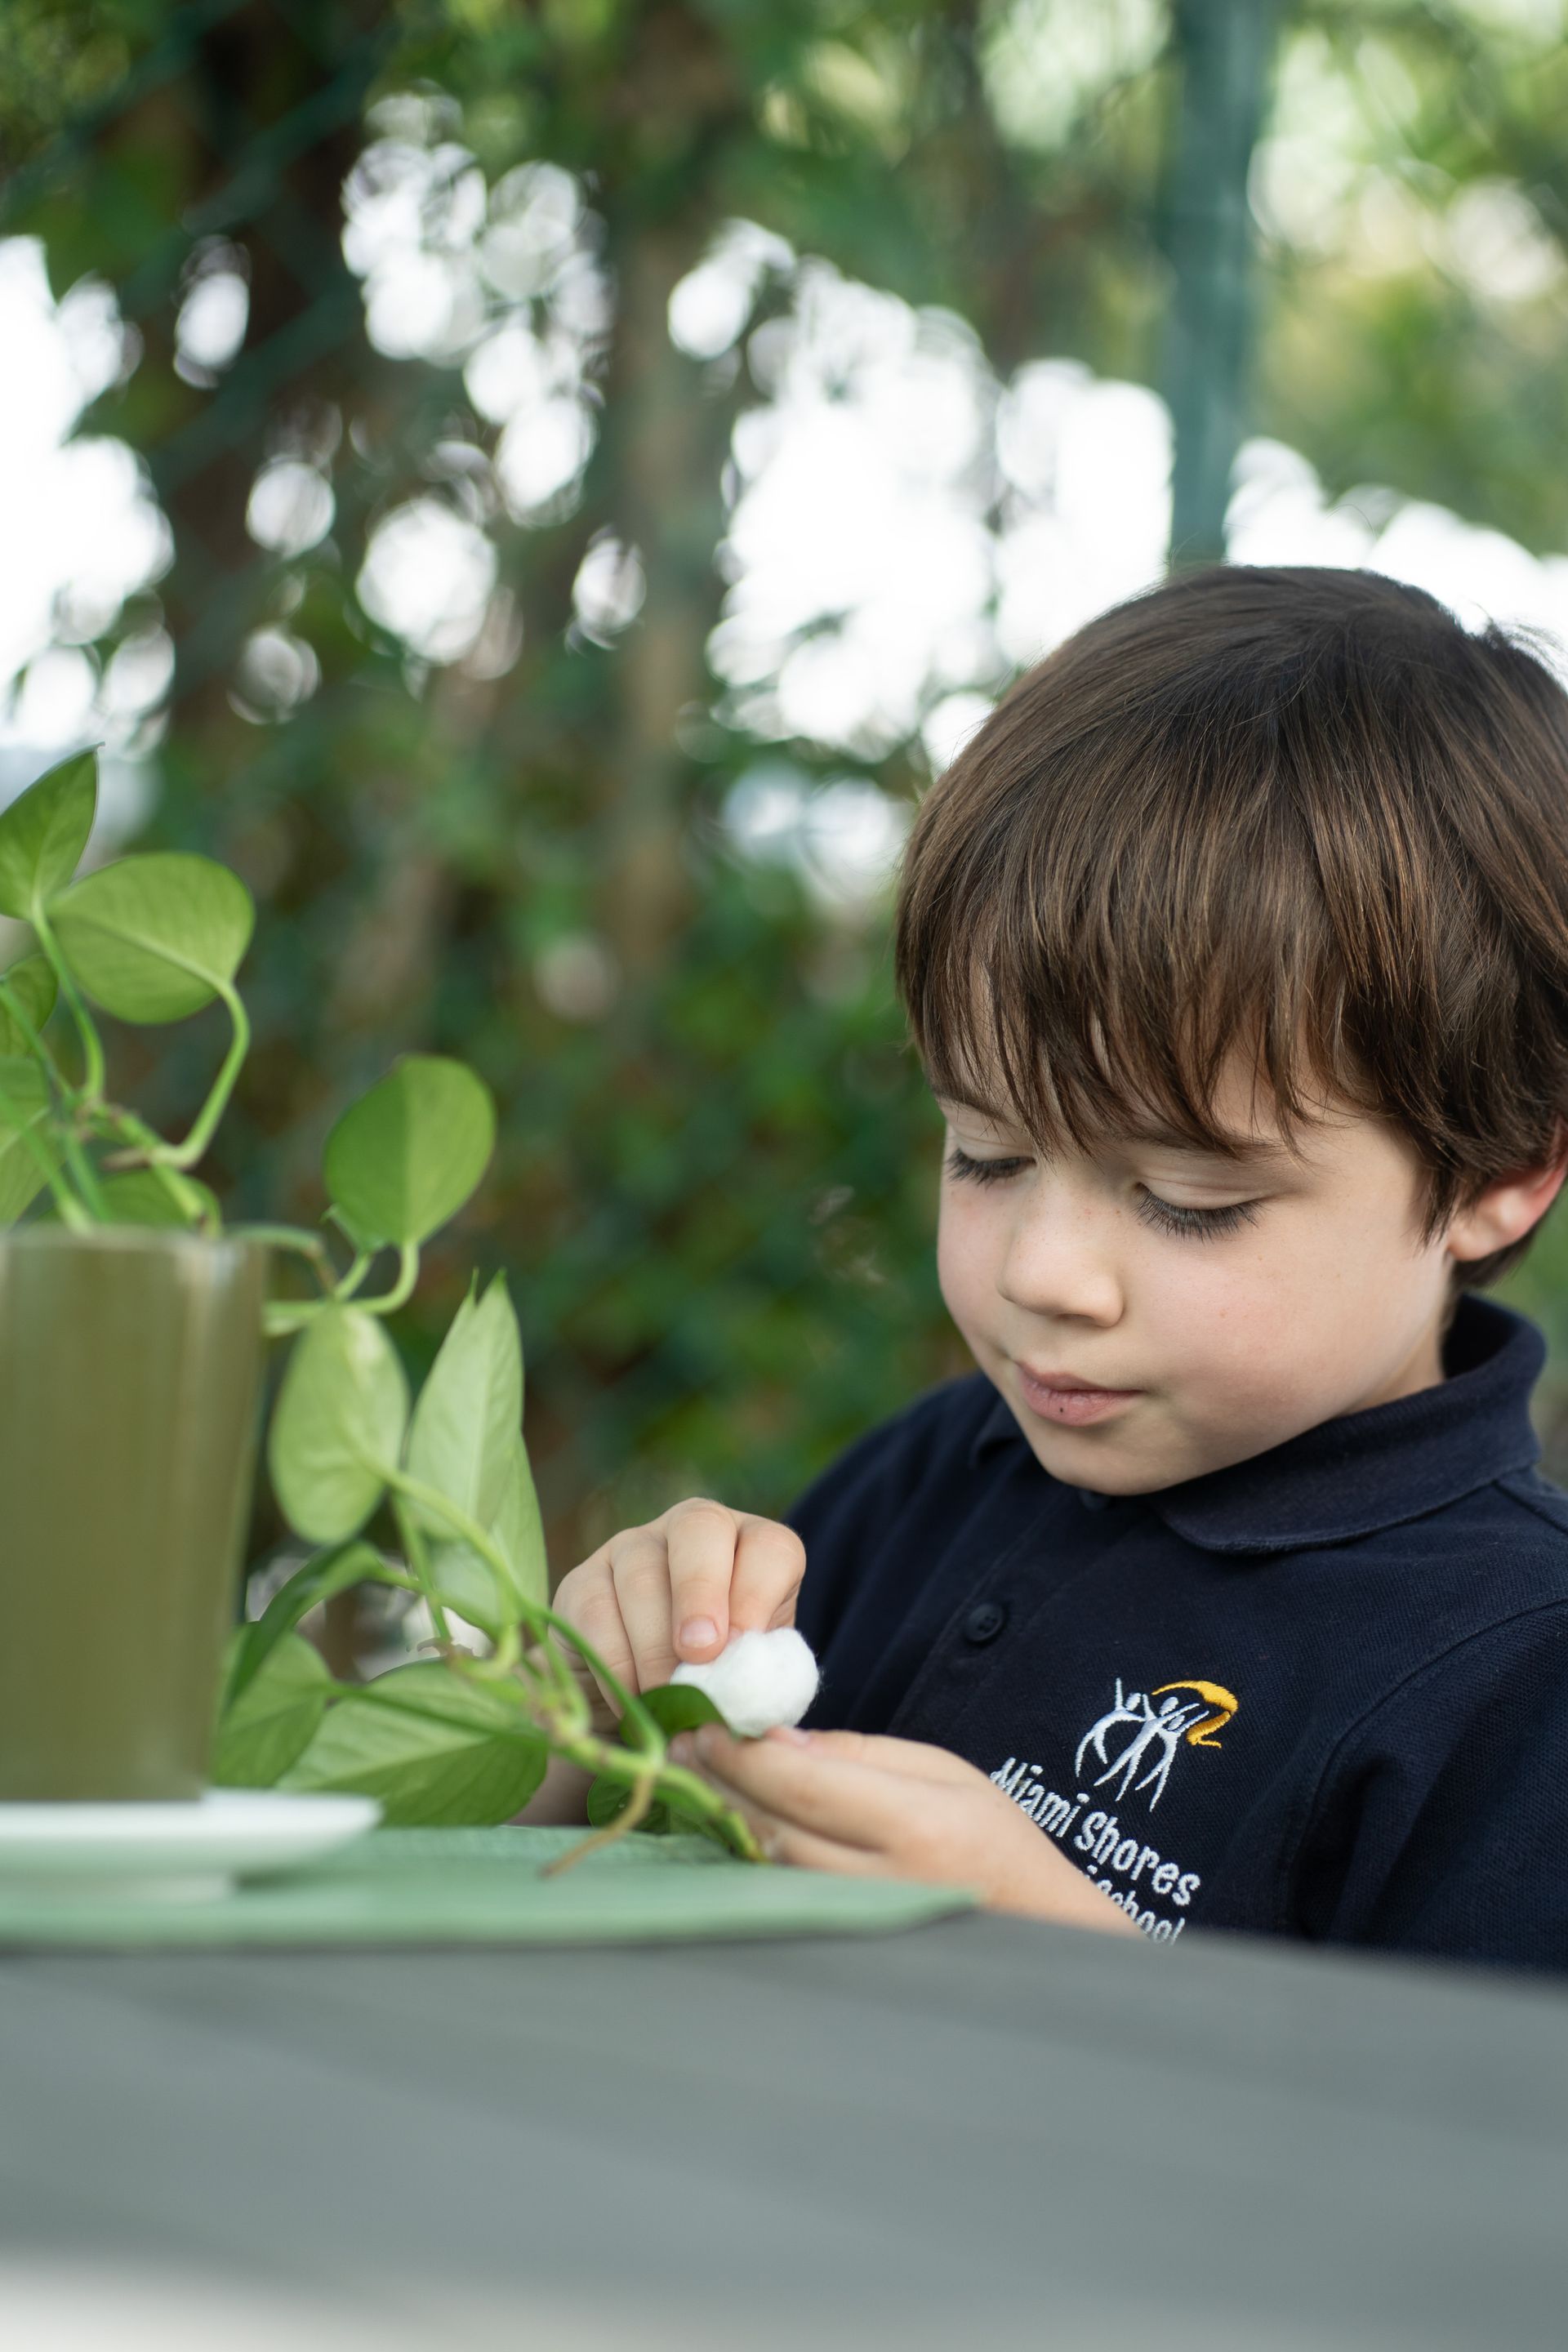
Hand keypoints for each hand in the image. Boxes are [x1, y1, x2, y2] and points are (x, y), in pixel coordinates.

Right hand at [550, 1499, 805, 1732]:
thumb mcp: (748, 1678)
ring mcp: (630, 1548)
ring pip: (640, 1571)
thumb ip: (755, 1679)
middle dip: (700, 1593)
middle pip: (698, 1529)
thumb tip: (747, 1700)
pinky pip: (593, 1610)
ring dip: (654, 1644)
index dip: (757, 1593)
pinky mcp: (581, 1581)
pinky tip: (628, 1701)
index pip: (768, 1546)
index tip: (743, 1647)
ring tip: (664, 1698)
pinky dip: (612, 1662)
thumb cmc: (717, 1687)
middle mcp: (691, 1531)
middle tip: (699, 1656)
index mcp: (751, 1547)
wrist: (651, 1703)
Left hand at [669, 1724, 1142, 1935]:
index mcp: (915, 1827)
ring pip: (768, 1867)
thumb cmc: (996, 1840)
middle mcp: (883, 1883)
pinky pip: (782, 1895)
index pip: (805, 1786)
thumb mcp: (943, 1770)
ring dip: (726, 1819)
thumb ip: (858, 1753)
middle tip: (683, 1744)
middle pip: (774, 1829)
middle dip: (722, 1783)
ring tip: (696, 1778)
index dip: (745, 1756)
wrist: (1042, 1931)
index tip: (707, 1726)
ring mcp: (862, 1925)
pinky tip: (729, 1826)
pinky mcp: (847, 1946)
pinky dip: (749, 1857)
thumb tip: (778, 1741)